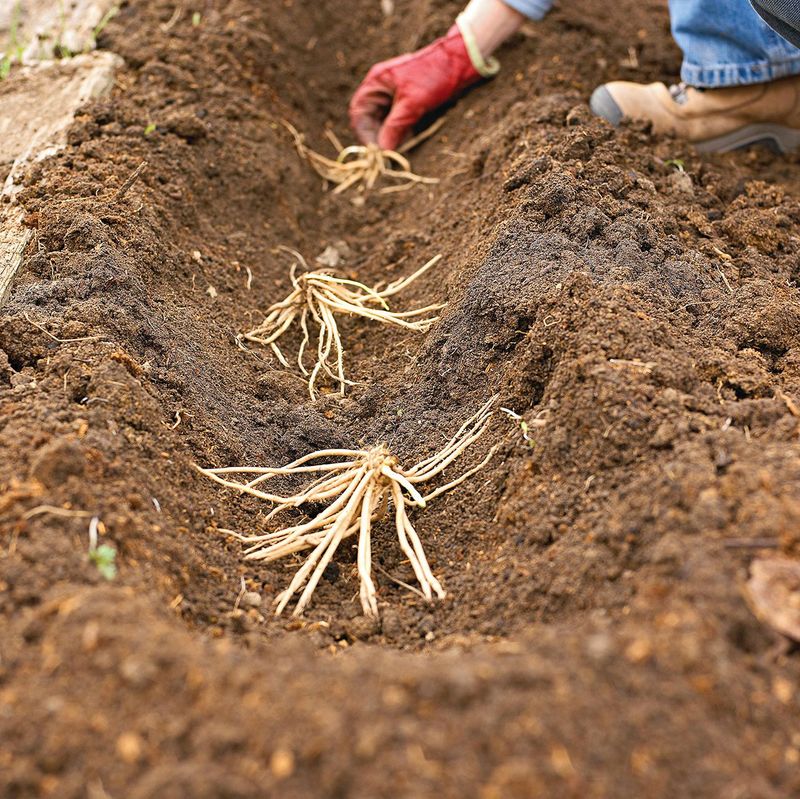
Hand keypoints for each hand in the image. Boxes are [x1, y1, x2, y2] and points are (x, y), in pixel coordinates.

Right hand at [349, 24, 481, 150]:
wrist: (461, 61)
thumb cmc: (434, 75)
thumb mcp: (412, 104)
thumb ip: (395, 126)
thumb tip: (382, 149)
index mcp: (376, 82)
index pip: (359, 113)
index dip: (364, 134)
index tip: (375, 151)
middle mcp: (382, 89)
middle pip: (370, 120)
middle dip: (379, 137)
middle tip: (389, 154)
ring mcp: (394, 95)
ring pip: (385, 123)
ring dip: (391, 137)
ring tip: (400, 149)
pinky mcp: (408, 102)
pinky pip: (398, 122)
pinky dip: (401, 132)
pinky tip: (409, 140)